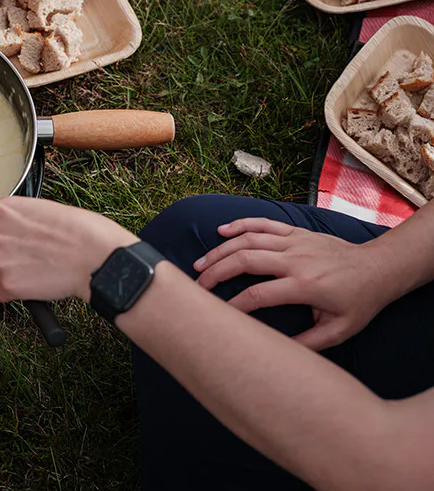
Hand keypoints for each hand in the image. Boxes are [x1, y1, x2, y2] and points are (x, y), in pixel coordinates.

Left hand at [0, 196, 134, 301]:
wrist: (96, 255)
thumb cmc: (81, 232)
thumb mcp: (43, 209)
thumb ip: (18, 221)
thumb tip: (11, 233)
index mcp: (2, 210)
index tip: (8, 245)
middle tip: (6, 264)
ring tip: (21, 276)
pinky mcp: (8, 285)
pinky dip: (11, 295)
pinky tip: (30, 286)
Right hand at [195, 218, 398, 350]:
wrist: (378, 267)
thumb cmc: (359, 301)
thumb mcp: (340, 330)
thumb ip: (309, 343)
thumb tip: (279, 352)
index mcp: (306, 285)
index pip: (259, 295)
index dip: (235, 305)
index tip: (219, 315)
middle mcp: (296, 259)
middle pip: (245, 261)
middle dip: (215, 273)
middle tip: (197, 286)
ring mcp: (295, 242)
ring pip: (248, 240)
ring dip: (220, 251)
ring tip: (200, 264)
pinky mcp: (295, 232)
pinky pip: (262, 223)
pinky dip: (240, 225)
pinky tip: (221, 231)